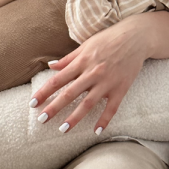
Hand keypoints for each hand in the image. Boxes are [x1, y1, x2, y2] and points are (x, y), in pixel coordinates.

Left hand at [29, 14, 150, 133]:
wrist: (135, 37)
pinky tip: (96, 131)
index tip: (33, 103)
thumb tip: (50, 66)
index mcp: (82, 61)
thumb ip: (68, 58)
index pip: (58, 79)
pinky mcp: (121, 88)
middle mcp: (92, 73)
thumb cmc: (108, 39)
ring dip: (75, 117)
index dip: (44, 91)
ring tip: (63, 130)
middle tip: (41, 120)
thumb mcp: (85, 45)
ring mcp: (107, 82)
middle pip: (70, 93)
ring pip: (88, 103)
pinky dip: (104, 120)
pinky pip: (111, 108)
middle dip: (54, 107)